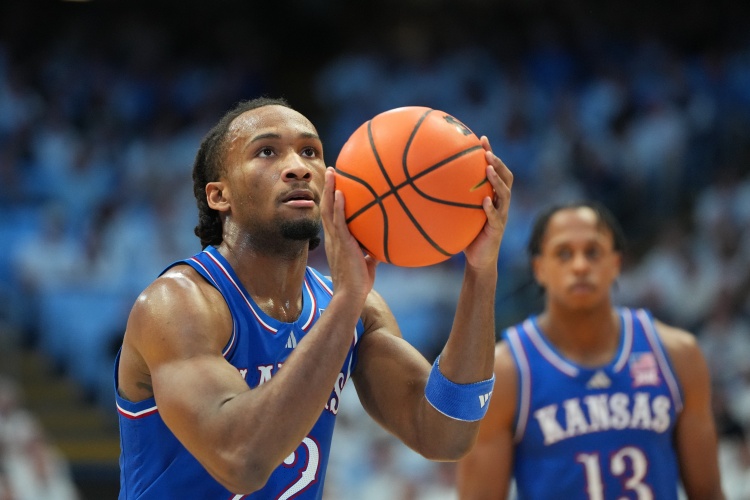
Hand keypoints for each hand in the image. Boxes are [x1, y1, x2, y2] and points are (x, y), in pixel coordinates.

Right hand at [321, 167, 377, 303]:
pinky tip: (339, 192)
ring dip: (329, 189)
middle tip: (331, 171)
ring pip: (328, 209)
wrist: (351, 295)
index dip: (330, 200)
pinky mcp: (343, 243)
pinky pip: (338, 221)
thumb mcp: (367, 264)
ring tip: (331, 172)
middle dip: (327, 188)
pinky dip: (338, 206)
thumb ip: (371, 254)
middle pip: (325, 207)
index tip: (333, 186)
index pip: (331, 216)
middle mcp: (332, 237)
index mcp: (336, 241)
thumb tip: (382, 248)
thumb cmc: (358, 283)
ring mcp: (336, 239)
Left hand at [463, 136, 512, 270]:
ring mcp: (501, 216)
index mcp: (493, 197)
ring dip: (496, 180)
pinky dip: (490, 208)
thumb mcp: (459, 214)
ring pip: (505, 194)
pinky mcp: (496, 229)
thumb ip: (452, 199)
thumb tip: (425, 184)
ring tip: (489, 169)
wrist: (478, 260)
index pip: (496, 171)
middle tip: (487, 152)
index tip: (481, 138)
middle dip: (498, 163)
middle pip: (506, 178)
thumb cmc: (466, 234)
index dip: (491, 154)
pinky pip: (495, 217)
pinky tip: (484, 201)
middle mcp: (500, 203)